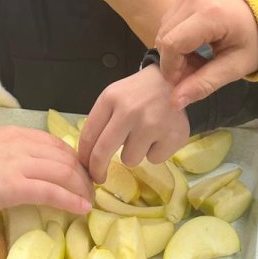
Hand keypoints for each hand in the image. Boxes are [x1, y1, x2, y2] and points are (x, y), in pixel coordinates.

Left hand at [77, 65, 189, 183]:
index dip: (84, 157)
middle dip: (97, 170)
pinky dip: (155, 151)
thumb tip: (87, 158)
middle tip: (98, 178)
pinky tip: (160, 134)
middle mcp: (130, 110)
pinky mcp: (174, 136)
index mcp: (111, 98)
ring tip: (143, 135)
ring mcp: (153, 124)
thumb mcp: (113, 97)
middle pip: (103, 152)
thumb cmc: (138, 94)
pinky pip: (154, 159)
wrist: (174, 81)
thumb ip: (99, 122)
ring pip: (130, 160)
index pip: (88, 135)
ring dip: (133, 153)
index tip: (85, 167)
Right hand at [155, 0, 257, 109]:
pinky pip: (171, 19)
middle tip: (195, 72)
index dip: (172, 68)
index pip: (172, 45)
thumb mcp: (236, 66)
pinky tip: (197, 44)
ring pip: (164, 28)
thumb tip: (175, 102)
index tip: (184, 82)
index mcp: (211, 14)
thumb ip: (205, 83)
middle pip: (165, 37)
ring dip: (175, 49)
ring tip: (199, 58)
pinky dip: (178, 36)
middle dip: (173, 61)